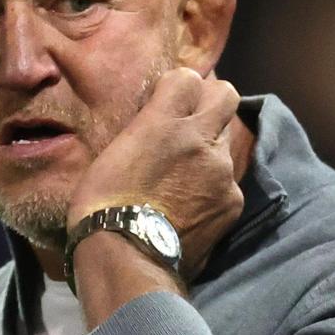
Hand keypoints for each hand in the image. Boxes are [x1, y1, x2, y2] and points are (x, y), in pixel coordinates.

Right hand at [67, 67, 243, 278]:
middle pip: (225, 95)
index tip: (170, 100)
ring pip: (225, 143)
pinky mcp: (232, 201)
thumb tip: (158, 119)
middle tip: (192, 122)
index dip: (180, 86)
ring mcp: (222, 171)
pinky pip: (229, 182)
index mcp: (163, 122)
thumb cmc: (101, 205)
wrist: (126, 258)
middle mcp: (200, 139)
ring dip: (210, 151)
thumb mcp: (114, 152)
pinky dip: (214, 188)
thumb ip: (146, 129)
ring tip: (184, 179)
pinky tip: (191, 207)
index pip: (188, 77)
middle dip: (211, 102)